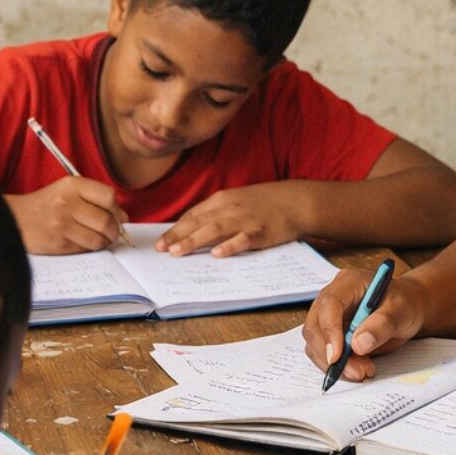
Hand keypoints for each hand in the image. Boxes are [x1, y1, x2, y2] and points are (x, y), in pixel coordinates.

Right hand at [8, 176, 129, 254]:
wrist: (16, 218)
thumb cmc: (47, 205)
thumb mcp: (68, 191)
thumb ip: (96, 199)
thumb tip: (124, 217)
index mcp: (72, 185)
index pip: (108, 196)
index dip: (116, 209)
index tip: (115, 215)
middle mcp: (67, 203)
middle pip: (106, 220)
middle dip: (114, 230)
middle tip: (111, 232)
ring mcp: (62, 224)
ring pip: (99, 238)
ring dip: (104, 241)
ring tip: (99, 238)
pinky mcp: (58, 243)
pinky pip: (86, 248)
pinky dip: (91, 248)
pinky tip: (84, 242)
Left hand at [155, 183, 306, 256]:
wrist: (295, 201)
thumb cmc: (263, 204)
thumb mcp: (236, 202)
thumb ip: (216, 214)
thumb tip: (192, 230)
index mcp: (222, 200)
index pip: (193, 215)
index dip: (175, 229)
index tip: (160, 243)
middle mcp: (230, 208)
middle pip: (199, 222)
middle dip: (177, 236)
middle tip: (161, 250)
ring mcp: (245, 219)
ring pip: (215, 229)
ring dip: (194, 241)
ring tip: (178, 252)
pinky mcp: (261, 231)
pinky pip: (243, 239)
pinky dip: (230, 246)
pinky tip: (217, 254)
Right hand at [301, 266, 426, 382]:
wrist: (408, 309)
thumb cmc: (405, 303)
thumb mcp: (402, 310)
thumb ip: (382, 325)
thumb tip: (359, 345)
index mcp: (348, 283)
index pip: (329, 304)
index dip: (330, 330)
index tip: (337, 356)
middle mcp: (332, 298)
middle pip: (315, 326)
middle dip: (330, 354)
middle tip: (356, 372)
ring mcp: (329, 316)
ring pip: (315, 343)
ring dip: (334, 364)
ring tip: (363, 372)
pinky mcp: (331, 334)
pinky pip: (324, 353)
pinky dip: (337, 366)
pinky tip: (358, 369)